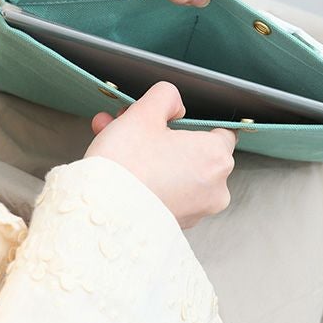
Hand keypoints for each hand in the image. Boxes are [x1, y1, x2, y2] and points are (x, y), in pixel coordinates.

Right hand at [83, 81, 237, 228]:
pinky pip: (166, 193)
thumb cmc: (126, 167)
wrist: (100, 214)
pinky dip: (148, 180)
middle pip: (191, 151)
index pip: (221, 131)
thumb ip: (165, 97)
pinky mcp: (176, 225)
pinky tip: (120, 170)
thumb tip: (174, 103)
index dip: (192, 121)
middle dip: (158, 135)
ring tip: (113, 142)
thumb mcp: (144, 114)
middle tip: (129, 124)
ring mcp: (196, 211)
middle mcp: (214, 188)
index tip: (169, 120)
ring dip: (148, 156)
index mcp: (215, 157)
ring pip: (176, 172)